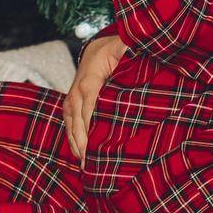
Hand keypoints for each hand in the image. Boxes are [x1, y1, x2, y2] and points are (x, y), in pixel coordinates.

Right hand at [64, 34, 126, 161]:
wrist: (98, 46)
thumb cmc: (117, 48)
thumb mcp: (126, 48)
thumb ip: (133, 55)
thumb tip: (143, 59)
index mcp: (90, 78)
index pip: (90, 108)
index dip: (93, 129)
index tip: (97, 149)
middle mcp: (77, 88)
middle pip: (78, 120)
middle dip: (84, 143)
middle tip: (91, 166)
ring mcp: (72, 95)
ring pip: (71, 124)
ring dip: (77, 144)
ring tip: (85, 166)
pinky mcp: (71, 101)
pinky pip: (69, 122)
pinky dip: (73, 138)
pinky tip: (80, 153)